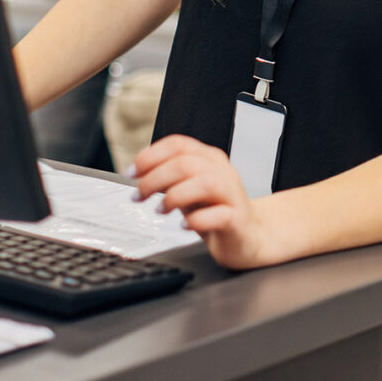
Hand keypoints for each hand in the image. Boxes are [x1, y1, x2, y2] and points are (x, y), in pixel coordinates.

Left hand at [131, 135, 280, 269]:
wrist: (249, 236)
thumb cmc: (215, 211)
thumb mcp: (189, 189)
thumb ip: (169, 179)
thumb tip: (140, 174)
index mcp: (209, 159)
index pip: (178, 144)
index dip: (150, 156)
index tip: (132, 172)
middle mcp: (222, 172)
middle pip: (186, 162)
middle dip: (154, 178)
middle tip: (139, 196)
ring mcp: (232, 194)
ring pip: (205, 182)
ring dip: (175, 195)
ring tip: (161, 209)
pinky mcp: (238, 219)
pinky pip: (220, 215)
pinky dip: (198, 220)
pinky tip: (185, 226)